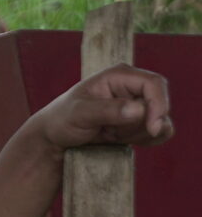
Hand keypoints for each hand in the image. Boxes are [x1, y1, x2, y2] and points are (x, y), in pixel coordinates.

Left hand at [25, 65, 172, 153]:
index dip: (159, 104)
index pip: (154, 84)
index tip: (153, 128)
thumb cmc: (62, 119)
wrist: (56, 137)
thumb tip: (138, 110)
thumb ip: (107, 110)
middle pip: (159, 105)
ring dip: (139, 134)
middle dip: (143, 124)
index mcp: (119, 75)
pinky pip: (159, 131)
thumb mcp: (79, 113)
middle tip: (112, 133)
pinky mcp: (140, 121)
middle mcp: (132, 86)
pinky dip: (147, 140)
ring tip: (110, 134)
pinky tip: (122, 140)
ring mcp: (137, 104)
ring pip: (160, 121)